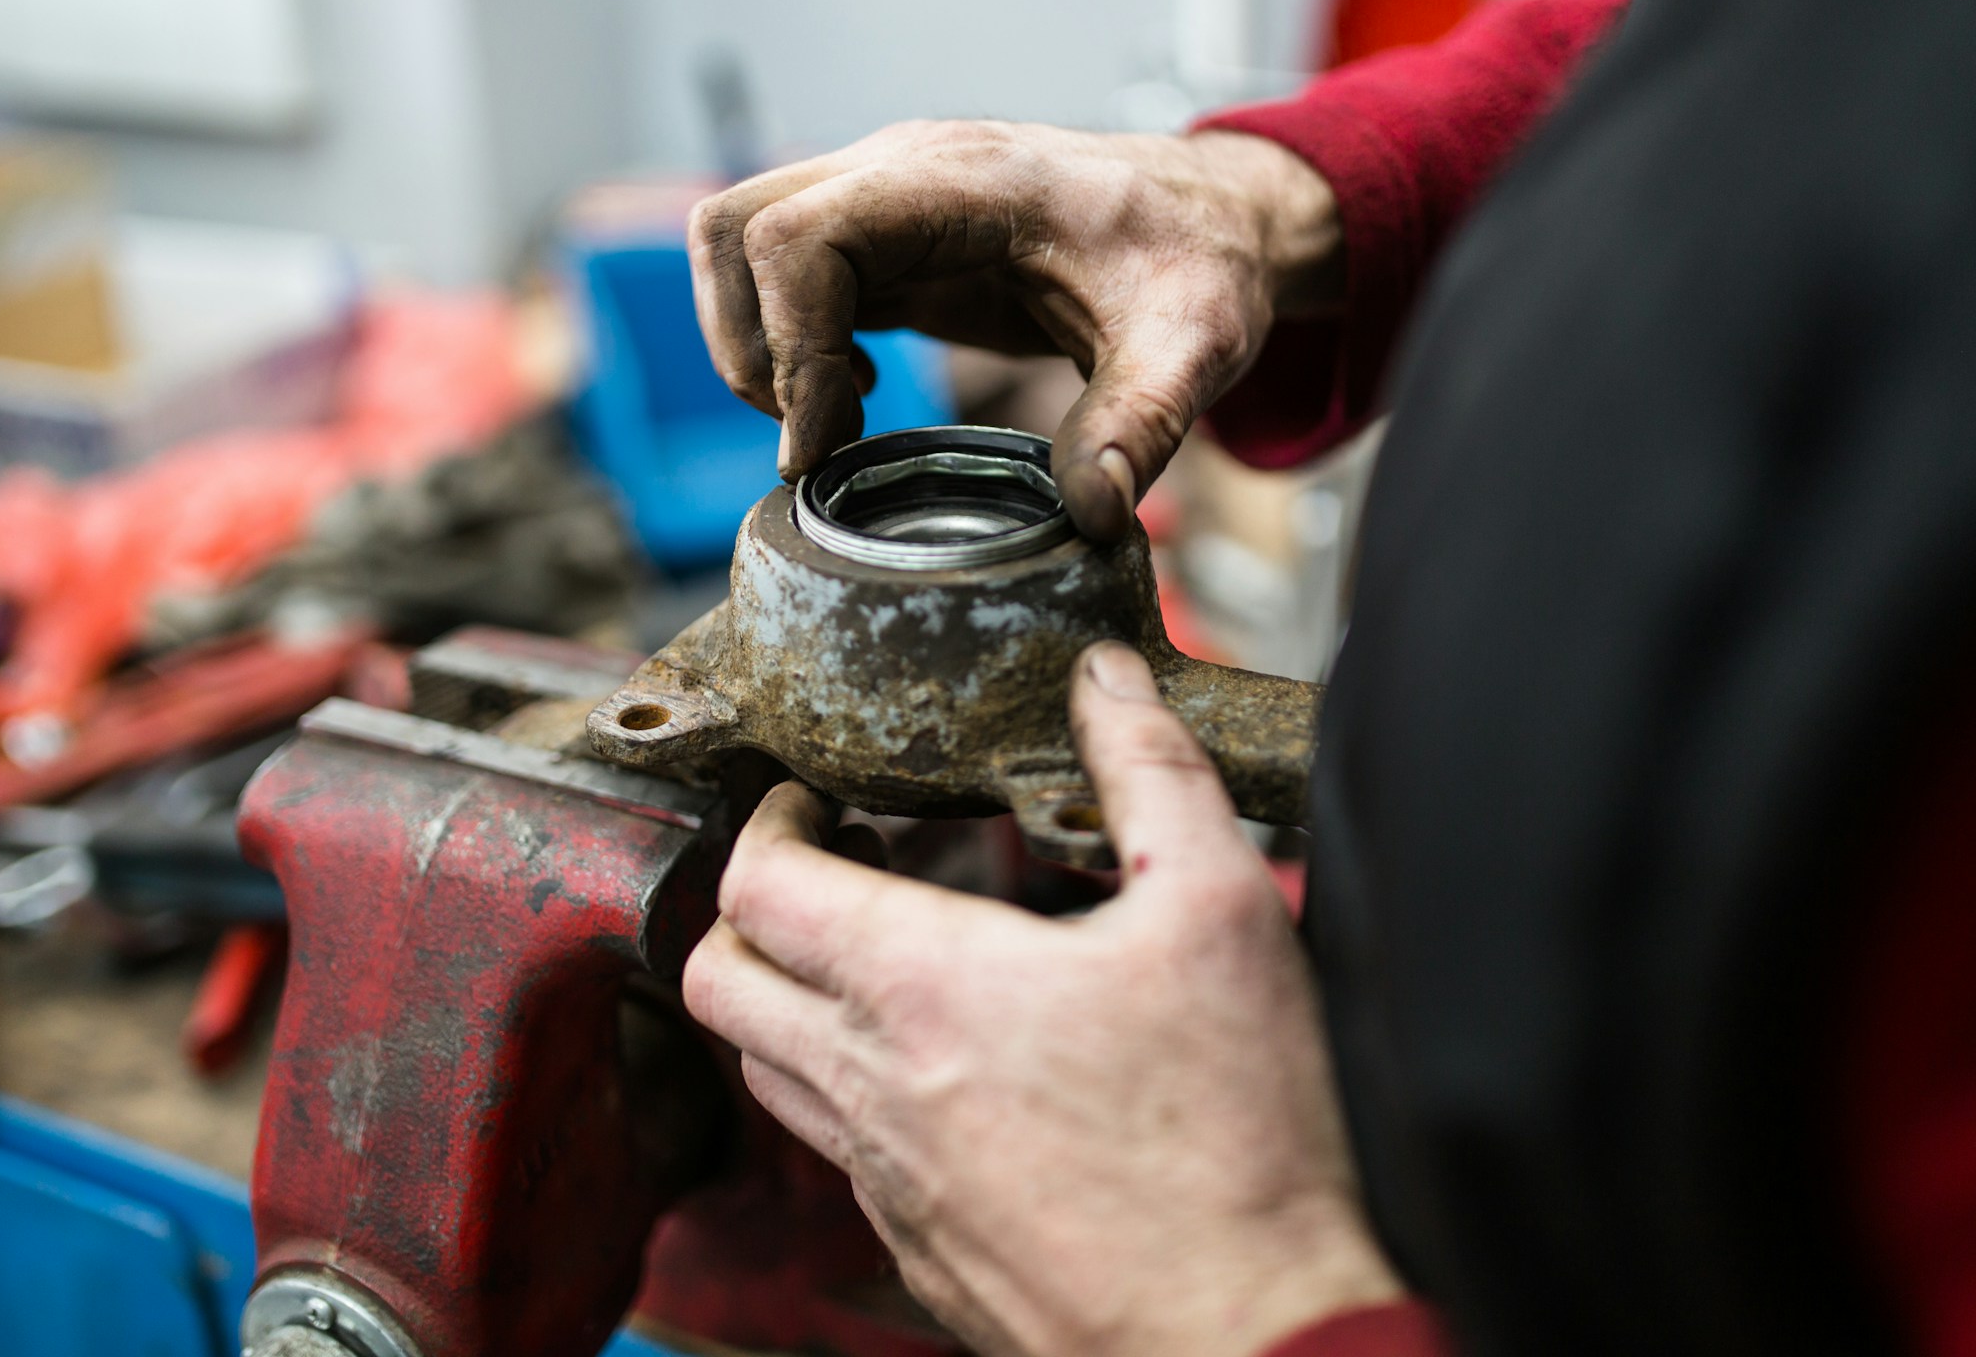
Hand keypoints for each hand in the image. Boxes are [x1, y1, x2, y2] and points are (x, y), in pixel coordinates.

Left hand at [681, 642, 1400, 1356]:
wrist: (1254, 1336)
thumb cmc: (1238, 1142)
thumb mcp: (1220, 909)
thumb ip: (1152, 774)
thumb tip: (1107, 684)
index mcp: (922, 991)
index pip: (757, 885)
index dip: (763, 819)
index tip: (805, 796)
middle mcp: (873, 1090)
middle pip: (720, 980)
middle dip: (746, 906)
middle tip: (817, 867)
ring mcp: (888, 1183)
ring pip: (767, 1075)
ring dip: (788, 1002)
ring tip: (872, 959)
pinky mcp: (922, 1251)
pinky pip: (840, 1157)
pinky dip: (851, 1096)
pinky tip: (943, 1076)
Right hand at [688, 123, 1340, 539]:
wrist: (1216, 218)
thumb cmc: (1201, 263)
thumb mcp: (1193, 347)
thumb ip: (1140, 425)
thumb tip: (1089, 514)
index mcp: (965, 181)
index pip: (804, 233)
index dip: (789, 346)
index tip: (828, 445)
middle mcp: (902, 170)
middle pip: (736, 228)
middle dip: (746, 348)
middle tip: (816, 440)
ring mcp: (884, 197)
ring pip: (738, 241)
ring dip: (751, 343)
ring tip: (829, 422)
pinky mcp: (885, 237)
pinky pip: (779, 271)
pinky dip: (783, 342)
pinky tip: (851, 399)